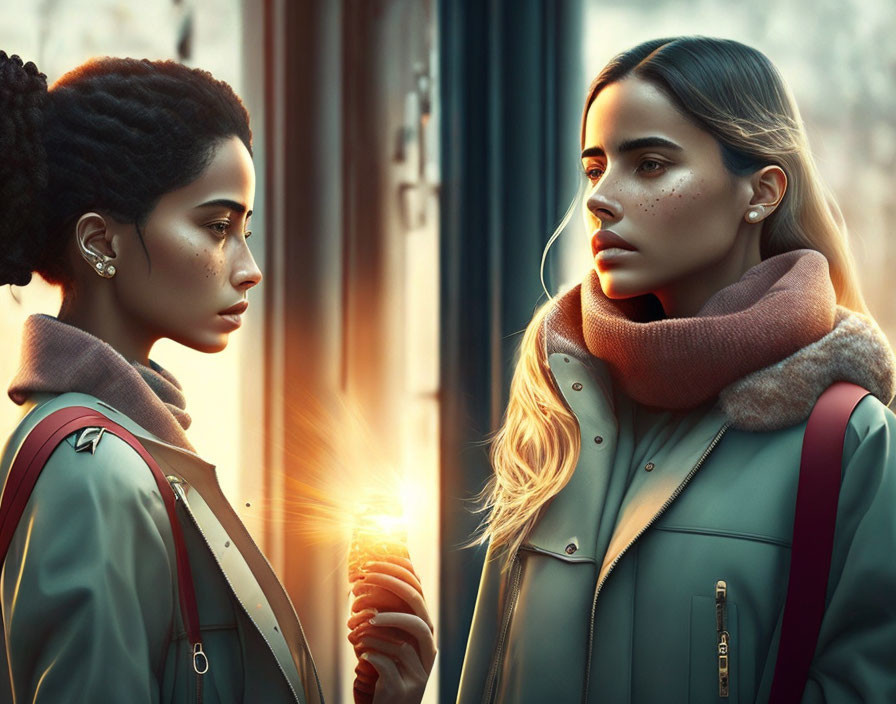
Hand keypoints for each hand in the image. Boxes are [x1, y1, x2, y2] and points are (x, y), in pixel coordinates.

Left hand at [348, 556, 435, 702]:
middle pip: (416, 605)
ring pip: (405, 638)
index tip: (374, 562)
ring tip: (361, 625)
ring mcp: (419, 668)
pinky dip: (372, 654)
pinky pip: (389, 664)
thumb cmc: (385, 668)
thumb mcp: (389, 637)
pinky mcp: (404, 688)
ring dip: (379, 626)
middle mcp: (427, 645)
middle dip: (390, 585)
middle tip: (366, 577)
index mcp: (423, 628)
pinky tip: (361, 653)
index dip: (397, 570)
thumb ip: (385, 614)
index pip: (417, 589)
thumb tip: (368, 577)